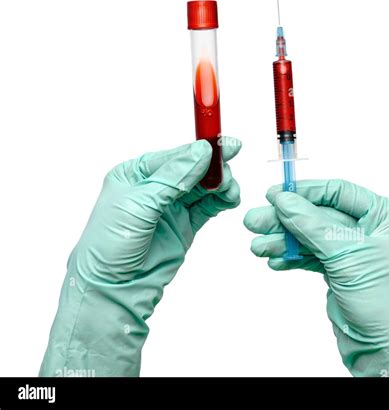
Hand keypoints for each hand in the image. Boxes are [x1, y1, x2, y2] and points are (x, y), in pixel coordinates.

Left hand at [40, 137, 240, 376]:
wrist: (112, 291)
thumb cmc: (109, 247)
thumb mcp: (139, 206)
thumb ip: (172, 178)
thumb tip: (201, 152)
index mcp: (135, 174)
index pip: (174, 155)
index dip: (200, 149)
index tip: (224, 146)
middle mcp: (154, 187)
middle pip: (192, 168)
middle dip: (213, 168)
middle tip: (227, 174)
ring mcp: (170, 206)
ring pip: (203, 187)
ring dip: (220, 184)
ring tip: (229, 191)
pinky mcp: (184, 225)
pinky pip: (208, 206)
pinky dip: (221, 201)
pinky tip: (230, 199)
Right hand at [244, 179, 388, 376]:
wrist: (382, 350)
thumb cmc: (383, 303)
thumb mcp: (346, 255)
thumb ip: (312, 224)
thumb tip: (284, 200)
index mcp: (385, 217)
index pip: (339, 192)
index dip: (305, 192)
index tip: (276, 195)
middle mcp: (370, 229)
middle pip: (318, 214)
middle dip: (286, 219)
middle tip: (256, 221)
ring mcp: (353, 249)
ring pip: (310, 235)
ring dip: (282, 240)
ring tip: (259, 247)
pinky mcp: (338, 268)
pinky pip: (309, 254)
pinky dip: (291, 257)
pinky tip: (274, 260)